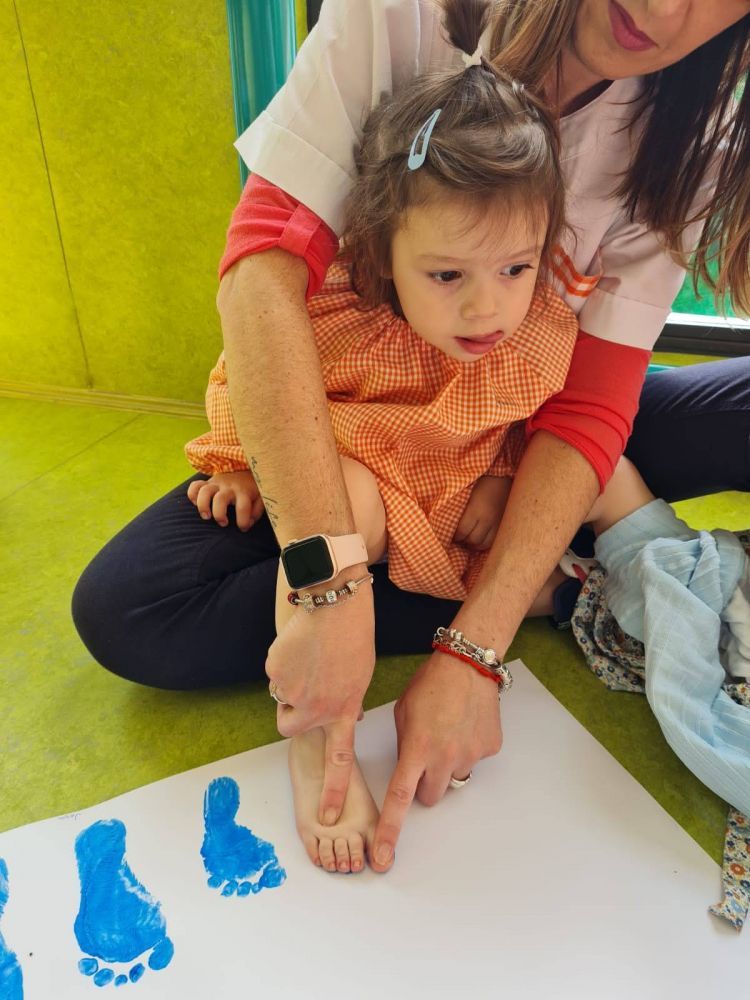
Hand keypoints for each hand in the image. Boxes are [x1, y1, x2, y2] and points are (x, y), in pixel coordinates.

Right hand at [187, 471, 263, 530]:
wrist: (246, 468)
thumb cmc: (253, 488)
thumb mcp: (260, 498)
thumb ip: (256, 511)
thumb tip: (247, 524)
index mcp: (244, 492)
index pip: (243, 507)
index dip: (243, 522)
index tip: (243, 528)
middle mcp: (229, 487)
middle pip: (220, 499)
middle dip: (219, 514)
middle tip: (223, 523)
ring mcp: (217, 483)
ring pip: (204, 491)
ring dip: (202, 506)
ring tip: (206, 517)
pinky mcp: (208, 482)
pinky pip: (195, 486)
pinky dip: (192, 495)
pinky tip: (196, 504)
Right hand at [266, 584, 375, 824]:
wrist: (335, 602)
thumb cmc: (353, 635)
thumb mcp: (360, 676)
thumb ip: (347, 701)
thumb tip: (344, 716)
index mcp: (343, 710)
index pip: (339, 760)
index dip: (334, 791)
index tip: (327, 817)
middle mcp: (317, 707)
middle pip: (290, 726)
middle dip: (290, 712)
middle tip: (302, 688)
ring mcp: (293, 690)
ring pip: (280, 695)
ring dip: (288, 682)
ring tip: (308, 656)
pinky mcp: (275, 670)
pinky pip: (273, 672)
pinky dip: (282, 661)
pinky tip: (299, 644)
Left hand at [370, 649, 501, 871]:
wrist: (469, 664)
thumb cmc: (431, 684)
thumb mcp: (404, 713)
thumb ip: (405, 745)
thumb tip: (408, 766)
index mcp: (416, 749)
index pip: (399, 799)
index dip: (389, 830)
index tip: (383, 857)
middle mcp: (444, 758)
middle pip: (431, 796)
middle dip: (426, 783)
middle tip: (426, 755)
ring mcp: (470, 755)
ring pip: (454, 778)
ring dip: (449, 763)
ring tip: (449, 730)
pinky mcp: (490, 749)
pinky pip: (475, 760)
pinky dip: (470, 747)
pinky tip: (467, 724)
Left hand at [453, 476, 510, 550]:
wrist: (502, 477)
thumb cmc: (480, 482)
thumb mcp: (467, 494)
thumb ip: (460, 509)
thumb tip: (447, 521)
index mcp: (476, 510)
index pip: (462, 531)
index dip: (455, 536)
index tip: (451, 535)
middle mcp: (488, 519)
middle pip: (473, 540)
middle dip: (464, 541)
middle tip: (458, 538)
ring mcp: (498, 523)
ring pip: (484, 544)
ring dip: (474, 544)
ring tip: (468, 540)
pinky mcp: (504, 525)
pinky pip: (493, 541)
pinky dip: (485, 544)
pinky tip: (479, 539)